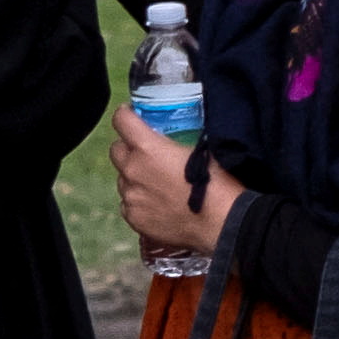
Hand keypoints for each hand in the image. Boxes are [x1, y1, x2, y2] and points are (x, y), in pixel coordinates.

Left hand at [109, 106, 241, 251]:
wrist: (222, 223)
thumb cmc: (217, 185)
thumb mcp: (199, 150)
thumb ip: (175, 143)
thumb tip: (172, 139)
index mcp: (148, 148)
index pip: (121, 121)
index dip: (125, 115)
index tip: (131, 116)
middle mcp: (133, 171)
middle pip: (116, 150)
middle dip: (128, 148)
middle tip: (145, 152)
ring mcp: (131, 196)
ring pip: (123, 179)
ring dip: (134, 176)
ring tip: (157, 183)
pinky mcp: (134, 218)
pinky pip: (128, 203)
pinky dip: (138, 200)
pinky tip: (158, 203)